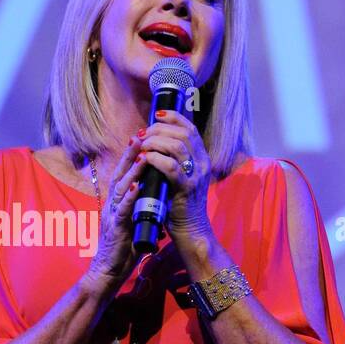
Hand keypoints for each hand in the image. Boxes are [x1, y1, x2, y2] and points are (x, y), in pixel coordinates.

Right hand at [81, 136, 145, 297]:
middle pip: (122, 172)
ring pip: (121, 187)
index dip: (134, 154)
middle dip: (131, 153)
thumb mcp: (136, 220)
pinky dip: (130, 197)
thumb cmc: (124, 246)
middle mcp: (113, 203)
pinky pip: (123, 210)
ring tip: (142, 154)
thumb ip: (145, 206)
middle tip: (140, 134)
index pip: (126, 172)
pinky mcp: (115, 228)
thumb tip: (160, 195)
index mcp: (119, 200)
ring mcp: (113, 214)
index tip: (144, 135)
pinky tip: (137, 187)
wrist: (109, 270)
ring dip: (132, 170)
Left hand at [137, 109, 214, 252]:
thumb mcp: (179, 175)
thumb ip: (172, 158)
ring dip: (155, 142)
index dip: (174, 117)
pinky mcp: (186, 189)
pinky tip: (145, 158)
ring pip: (177, 146)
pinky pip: (171, 167)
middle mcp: (202, 164)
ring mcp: (196, 176)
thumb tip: (153, 139)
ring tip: (142, 145)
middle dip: (159, 129)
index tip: (157, 114)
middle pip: (182, 133)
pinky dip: (155, 159)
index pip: (190, 128)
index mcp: (201, 158)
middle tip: (144, 133)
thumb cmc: (179, 202)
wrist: (190, 229)